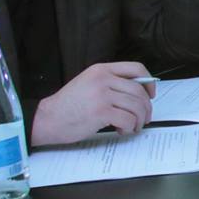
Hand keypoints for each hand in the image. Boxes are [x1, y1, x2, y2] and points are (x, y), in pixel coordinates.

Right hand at [29, 61, 154, 146]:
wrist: (47, 119)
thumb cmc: (67, 106)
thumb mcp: (88, 84)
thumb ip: (110, 83)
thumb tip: (137, 92)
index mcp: (100, 70)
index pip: (136, 68)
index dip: (149, 82)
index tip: (151, 94)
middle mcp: (103, 79)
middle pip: (139, 90)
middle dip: (146, 107)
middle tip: (144, 118)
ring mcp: (102, 95)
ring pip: (137, 106)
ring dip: (139, 120)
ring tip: (132, 126)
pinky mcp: (101, 111)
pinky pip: (128, 119)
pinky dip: (129, 127)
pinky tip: (121, 130)